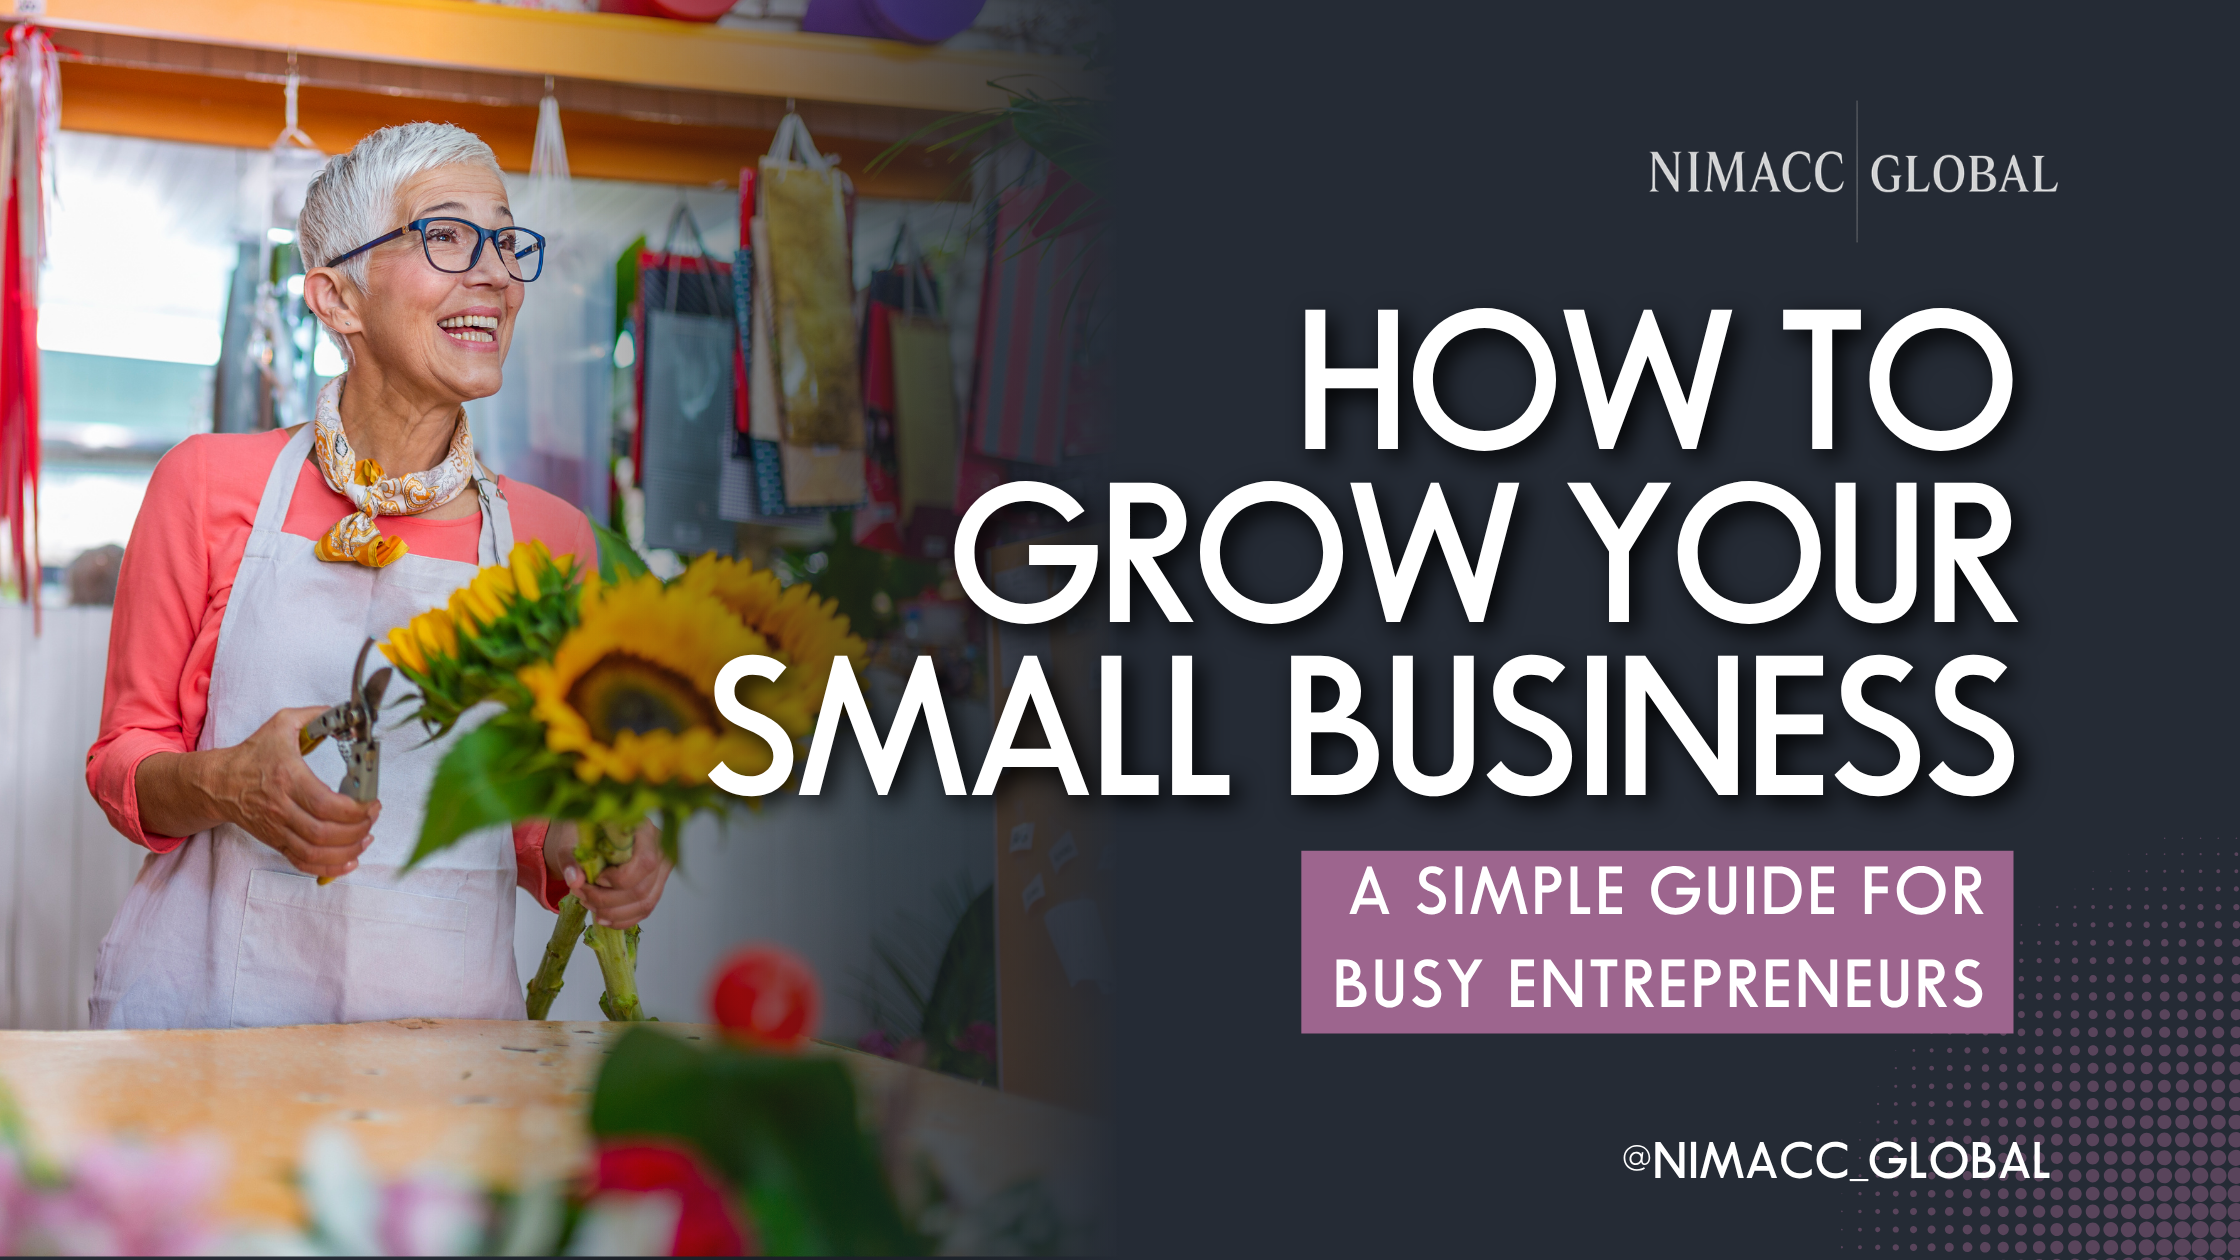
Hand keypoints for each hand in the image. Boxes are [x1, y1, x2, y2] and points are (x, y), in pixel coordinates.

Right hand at [203, 706, 378, 877]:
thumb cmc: (253, 754)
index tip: (372, 802)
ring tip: (366, 837)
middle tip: (372, 816)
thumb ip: (316, 715)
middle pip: (324, 832)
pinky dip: (329, 867)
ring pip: (316, 852)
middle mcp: (282, 808)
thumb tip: (346, 713)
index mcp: (287, 778)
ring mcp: (278, 828)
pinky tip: (349, 859)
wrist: (218, 782)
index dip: (355, 810)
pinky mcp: (276, 842)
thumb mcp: (282, 724)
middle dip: (357, 829)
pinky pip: (303, 863)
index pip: (325, 804)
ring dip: (348, 850)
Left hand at [546, 821, 670, 929]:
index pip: (645, 862)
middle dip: (607, 900)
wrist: (592, 836)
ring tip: (589, 905)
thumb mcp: (572, 841)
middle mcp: (659, 849)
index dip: (620, 879)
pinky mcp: (656, 885)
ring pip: (644, 904)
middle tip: (583, 895)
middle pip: (642, 889)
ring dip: (612, 912)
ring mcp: (661, 869)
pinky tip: (603, 917)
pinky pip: (644, 910)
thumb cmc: (585, 834)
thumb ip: (571, 859)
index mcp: (643, 830)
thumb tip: (574, 880)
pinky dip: (622, 919)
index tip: (597, 878)